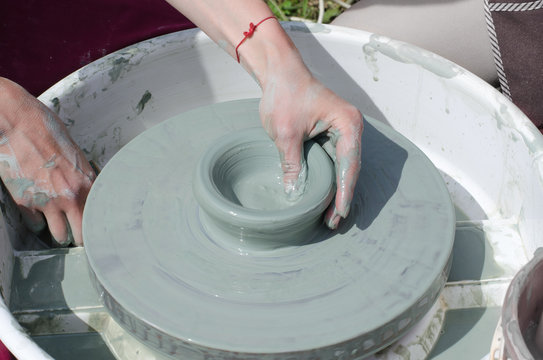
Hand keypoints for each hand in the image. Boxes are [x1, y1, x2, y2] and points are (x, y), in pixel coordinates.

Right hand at [0, 78, 94, 245]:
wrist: (18, 123)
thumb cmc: (48, 132)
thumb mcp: (76, 155)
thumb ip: (84, 177)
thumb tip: (91, 194)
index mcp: (88, 183)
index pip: (99, 218)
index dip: (97, 227)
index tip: (96, 231)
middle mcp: (71, 196)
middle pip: (81, 236)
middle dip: (80, 237)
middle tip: (78, 235)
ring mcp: (48, 202)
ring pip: (60, 236)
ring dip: (59, 233)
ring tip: (59, 226)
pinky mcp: (25, 202)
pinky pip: (36, 226)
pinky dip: (37, 222)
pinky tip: (38, 213)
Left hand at [259, 68, 362, 228]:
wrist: (279, 72)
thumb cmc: (284, 94)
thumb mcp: (286, 133)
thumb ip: (292, 164)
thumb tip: (294, 195)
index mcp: (348, 124)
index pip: (348, 164)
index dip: (343, 192)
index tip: (338, 213)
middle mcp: (351, 128)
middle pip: (350, 169)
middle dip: (342, 196)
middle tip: (333, 223)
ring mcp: (343, 132)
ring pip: (343, 168)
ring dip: (337, 191)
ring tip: (329, 216)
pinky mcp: (331, 135)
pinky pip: (334, 161)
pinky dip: (330, 179)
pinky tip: (324, 197)